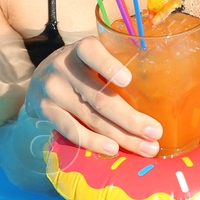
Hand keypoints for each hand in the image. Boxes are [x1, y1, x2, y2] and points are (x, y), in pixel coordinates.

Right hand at [23, 37, 161, 157]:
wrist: (39, 79)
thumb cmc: (81, 69)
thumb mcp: (93, 58)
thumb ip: (115, 67)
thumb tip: (159, 93)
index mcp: (80, 49)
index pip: (92, 52)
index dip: (109, 65)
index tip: (128, 81)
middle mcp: (64, 67)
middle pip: (99, 97)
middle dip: (130, 118)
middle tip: (155, 132)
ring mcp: (52, 91)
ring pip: (90, 118)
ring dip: (120, 136)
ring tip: (145, 147)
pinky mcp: (45, 111)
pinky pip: (71, 131)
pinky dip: (93, 142)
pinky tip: (113, 150)